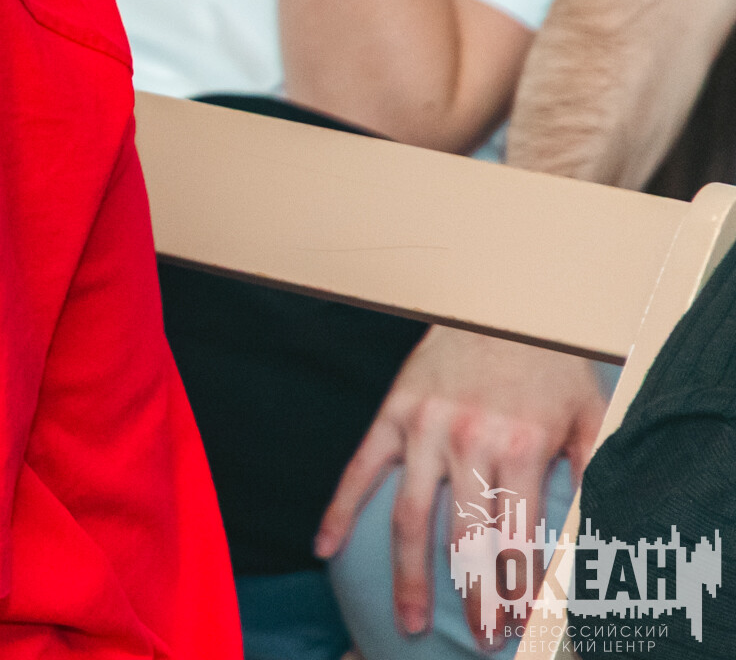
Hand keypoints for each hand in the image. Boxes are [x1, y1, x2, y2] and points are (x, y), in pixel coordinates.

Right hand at [313, 325, 606, 642]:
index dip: (517, 588)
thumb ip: (593, 473)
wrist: (498, 299)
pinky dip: (340, 511)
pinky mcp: (392, 413)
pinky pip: (359, 468)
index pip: (517, 536)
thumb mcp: (589, 415)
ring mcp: (423, 428)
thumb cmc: (548, 364)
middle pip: (465, 538)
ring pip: (410, 515)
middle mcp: (468, 441)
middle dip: (472, 595)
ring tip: (405, 619)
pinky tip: (326, 548)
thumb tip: (599, 534)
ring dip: (408, 573)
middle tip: (477, 637)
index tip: (516, 626)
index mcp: (520, 446)